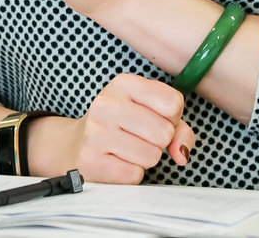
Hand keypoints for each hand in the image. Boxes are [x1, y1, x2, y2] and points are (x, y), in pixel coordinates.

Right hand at [30, 74, 194, 183]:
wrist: (76, 145)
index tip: (156, 118)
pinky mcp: (91, 161)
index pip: (173, 102)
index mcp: (124, 83)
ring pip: (152, 156)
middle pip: (164, 132)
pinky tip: (116, 161)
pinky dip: (131, 173)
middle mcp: (107, 103)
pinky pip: (134, 174)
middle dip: (159, 142)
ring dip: (145, 159)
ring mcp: (96, 132)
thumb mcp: (150, 112)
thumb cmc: (122, 126)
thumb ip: (179, 129)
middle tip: (139, 137)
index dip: (172, 118)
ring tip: (127, 149)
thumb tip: (181, 154)